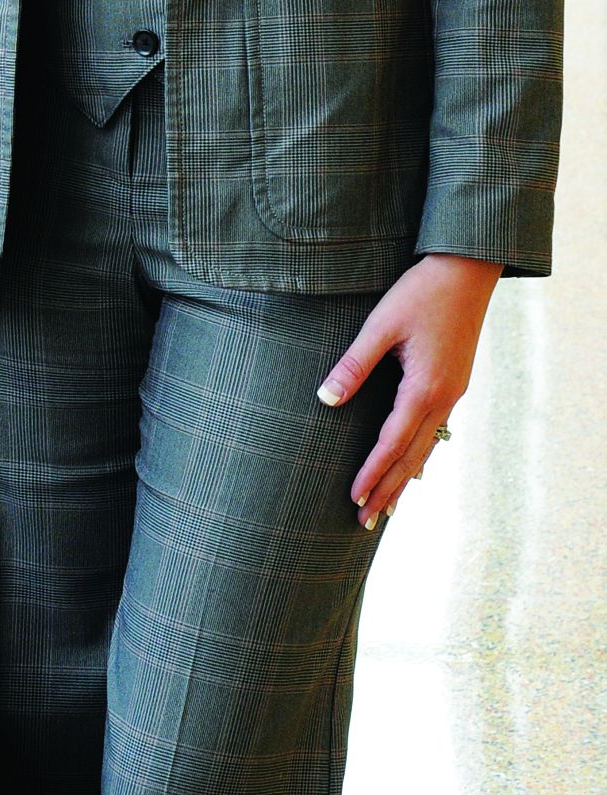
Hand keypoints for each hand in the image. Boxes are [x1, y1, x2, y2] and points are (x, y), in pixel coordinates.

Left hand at [316, 253, 501, 529]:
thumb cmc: (420, 293)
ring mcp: (453, 394)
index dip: (372, 473)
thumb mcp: (380, 325)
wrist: (467, 271)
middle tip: (366, 523)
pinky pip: (435, 431)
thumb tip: (326, 399)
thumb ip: (353, 364)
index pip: (392, 443)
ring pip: (427, 448)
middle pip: (412, 457)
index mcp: (425, 388)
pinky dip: (420, 455)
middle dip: (388, 490)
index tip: (353, 499)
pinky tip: (413, 467)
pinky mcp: (454, 384)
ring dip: (404, 478)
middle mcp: (443, 398)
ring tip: (388, 507)